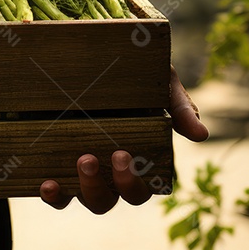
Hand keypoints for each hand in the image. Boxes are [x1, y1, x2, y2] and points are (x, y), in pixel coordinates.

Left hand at [39, 64, 207, 212]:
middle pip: (113, 199)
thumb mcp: (160, 83)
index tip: (123, 154)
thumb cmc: (133, 72)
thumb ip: (180, 107)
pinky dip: (53, 196)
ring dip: (85, 189)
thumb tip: (201, 135)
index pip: (140, 188)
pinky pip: (57, 194)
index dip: (132, 183)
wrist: (90, 50)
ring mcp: (82, 169)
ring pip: (88, 199)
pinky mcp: (55, 162)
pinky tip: (47, 184)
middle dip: (110, 185)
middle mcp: (109, 171)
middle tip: (105, 154)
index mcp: (137, 159)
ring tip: (82, 159)